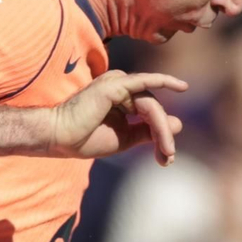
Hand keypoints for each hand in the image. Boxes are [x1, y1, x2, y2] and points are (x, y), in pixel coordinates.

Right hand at [48, 71, 187, 164]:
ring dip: (161, 128)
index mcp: (122, 100)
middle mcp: (121, 88)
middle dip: (163, 134)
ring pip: (151, 104)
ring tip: (166, 150)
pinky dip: (163, 82)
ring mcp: (118, 83)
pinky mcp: (115, 84)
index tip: (166, 159)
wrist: (60, 138)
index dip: (161, 136)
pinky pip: (144, 83)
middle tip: (168, 157)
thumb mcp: (124, 139)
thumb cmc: (86, 139)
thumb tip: (178, 124)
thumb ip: (148, 131)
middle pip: (153, 110)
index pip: (150, 114)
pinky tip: (181, 87)